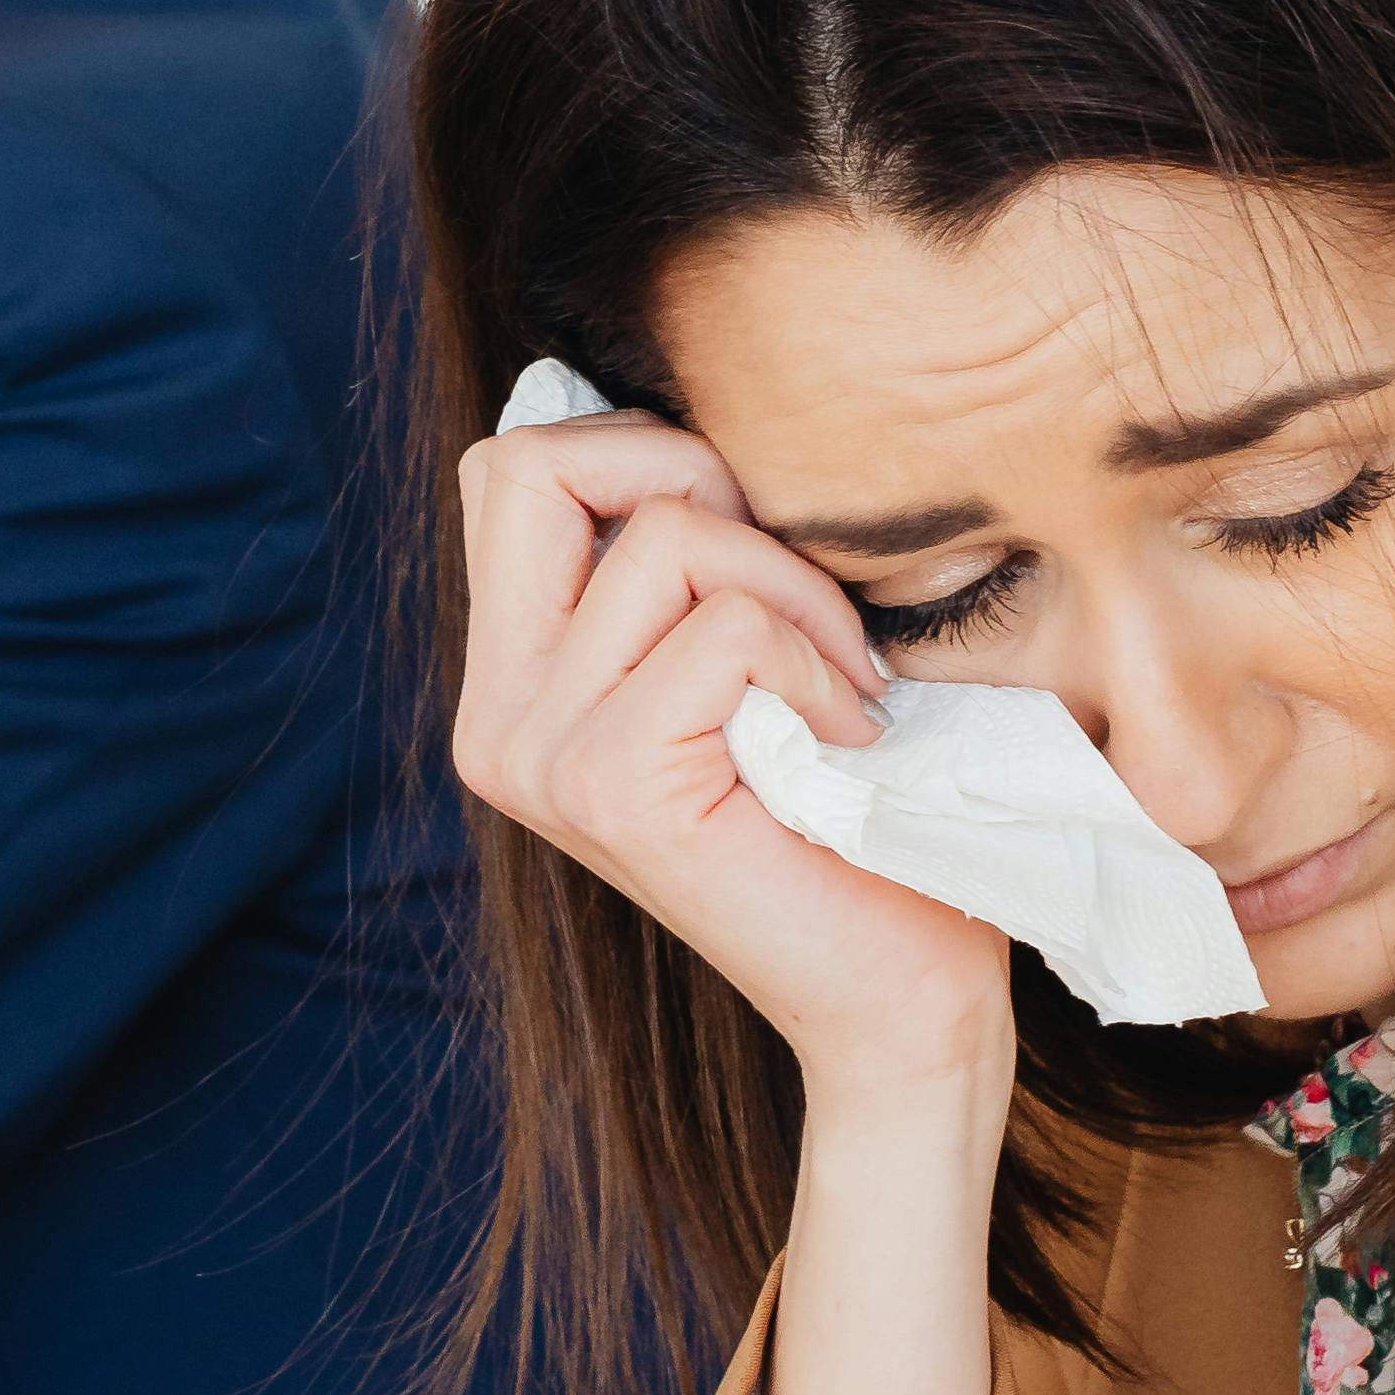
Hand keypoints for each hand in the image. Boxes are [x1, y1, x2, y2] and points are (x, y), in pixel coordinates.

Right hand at [452, 404, 1011, 1118]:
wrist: (896, 998)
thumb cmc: (844, 808)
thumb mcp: (736, 655)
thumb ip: (677, 556)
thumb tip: (648, 396)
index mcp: (513, 679)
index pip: (516, 467)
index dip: (641, 451)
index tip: (745, 538)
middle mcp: (497, 717)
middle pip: (538, 465)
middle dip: (692, 478)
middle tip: (787, 583)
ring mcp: (541, 755)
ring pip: (668, 537)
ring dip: (797, 593)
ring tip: (839, 689)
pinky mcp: (612, 787)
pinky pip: (725, 627)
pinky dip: (813, 661)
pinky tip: (843, 740)